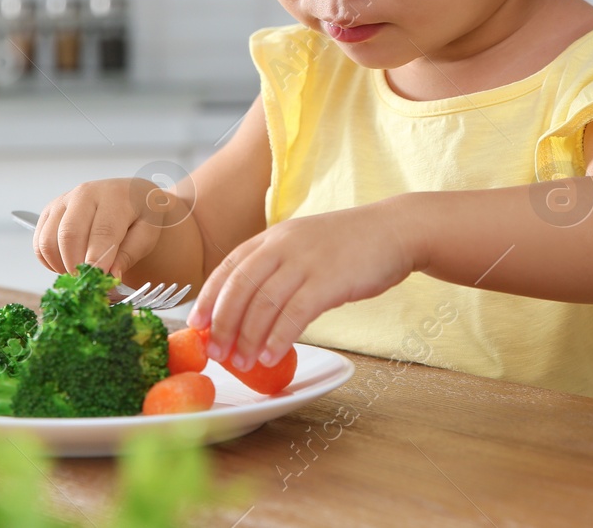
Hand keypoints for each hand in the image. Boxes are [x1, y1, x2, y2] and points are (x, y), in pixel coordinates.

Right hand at [34, 177, 174, 278]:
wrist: (130, 196)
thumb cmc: (140, 216)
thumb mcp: (147, 234)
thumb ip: (129, 254)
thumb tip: (110, 276)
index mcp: (115, 196)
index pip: (102, 231)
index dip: (97, 260)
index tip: (97, 281)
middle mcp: (85, 193)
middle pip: (69, 234)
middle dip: (76, 266)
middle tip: (87, 283)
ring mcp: (64, 200)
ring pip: (49, 240)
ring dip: (61, 266)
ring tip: (79, 274)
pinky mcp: (49, 210)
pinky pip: (40, 242)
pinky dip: (49, 261)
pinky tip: (67, 265)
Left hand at [186, 200, 417, 371]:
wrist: (396, 230)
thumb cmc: (351, 245)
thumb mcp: (305, 245)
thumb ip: (278, 267)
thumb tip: (249, 307)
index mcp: (273, 237)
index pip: (229, 267)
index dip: (209, 297)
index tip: (196, 325)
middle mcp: (284, 245)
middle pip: (240, 287)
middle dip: (223, 323)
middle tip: (216, 353)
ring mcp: (306, 261)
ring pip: (264, 303)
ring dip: (248, 337)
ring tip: (241, 363)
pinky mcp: (330, 280)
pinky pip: (295, 313)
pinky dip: (278, 338)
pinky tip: (270, 356)